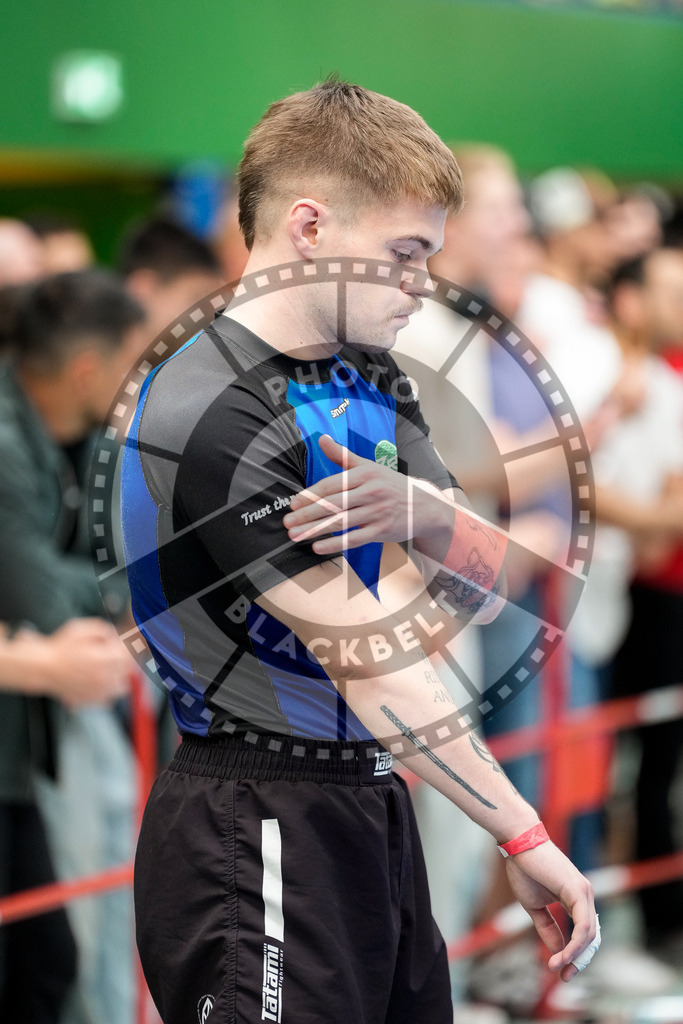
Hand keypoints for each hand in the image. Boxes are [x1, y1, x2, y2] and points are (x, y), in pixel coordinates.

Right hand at [27, 618, 132, 706]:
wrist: (42, 667)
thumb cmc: (59, 648)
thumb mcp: (81, 628)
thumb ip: (102, 629)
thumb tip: (114, 635)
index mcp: (104, 659)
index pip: (129, 656)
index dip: (128, 649)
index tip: (123, 646)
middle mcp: (103, 677)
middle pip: (128, 672)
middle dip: (124, 662)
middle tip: (115, 656)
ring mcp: (97, 691)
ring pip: (122, 688)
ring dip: (120, 678)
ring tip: (110, 670)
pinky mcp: (89, 700)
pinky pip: (108, 700)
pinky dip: (108, 692)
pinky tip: (101, 682)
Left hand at [283, 434, 445, 554]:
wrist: (424, 506)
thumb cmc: (391, 485)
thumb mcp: (370, 466)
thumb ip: (343, 456)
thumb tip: (321, 438)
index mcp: (366, 474)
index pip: (332, 484)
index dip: (311, 494)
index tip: (293, 503)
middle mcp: (371, 491)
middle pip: (333, 504)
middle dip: (307, 514)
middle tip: (288, 522)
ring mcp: (377, 512)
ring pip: (340, 522)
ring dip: (315, 530)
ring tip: (296, 536)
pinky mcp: (382, 531)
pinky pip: (354, 539)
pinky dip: (335, 543)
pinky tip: (317, 546)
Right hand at [504, 841, 597, 981]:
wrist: (518, 843)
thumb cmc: (525, 869)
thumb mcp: (535, 907)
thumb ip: (548, 928)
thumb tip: (557, 952)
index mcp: (577, 898)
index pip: (584, 933)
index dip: (575, 955)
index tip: (560, 971)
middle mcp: (585, 895)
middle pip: (591, 938)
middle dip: (578, 961)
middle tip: (564, 976)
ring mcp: (584, 892)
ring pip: (589, 935)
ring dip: (574, 956)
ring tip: (557, 967)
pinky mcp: (579, 891)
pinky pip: (583, 926)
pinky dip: (574, 945)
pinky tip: (561, 955)